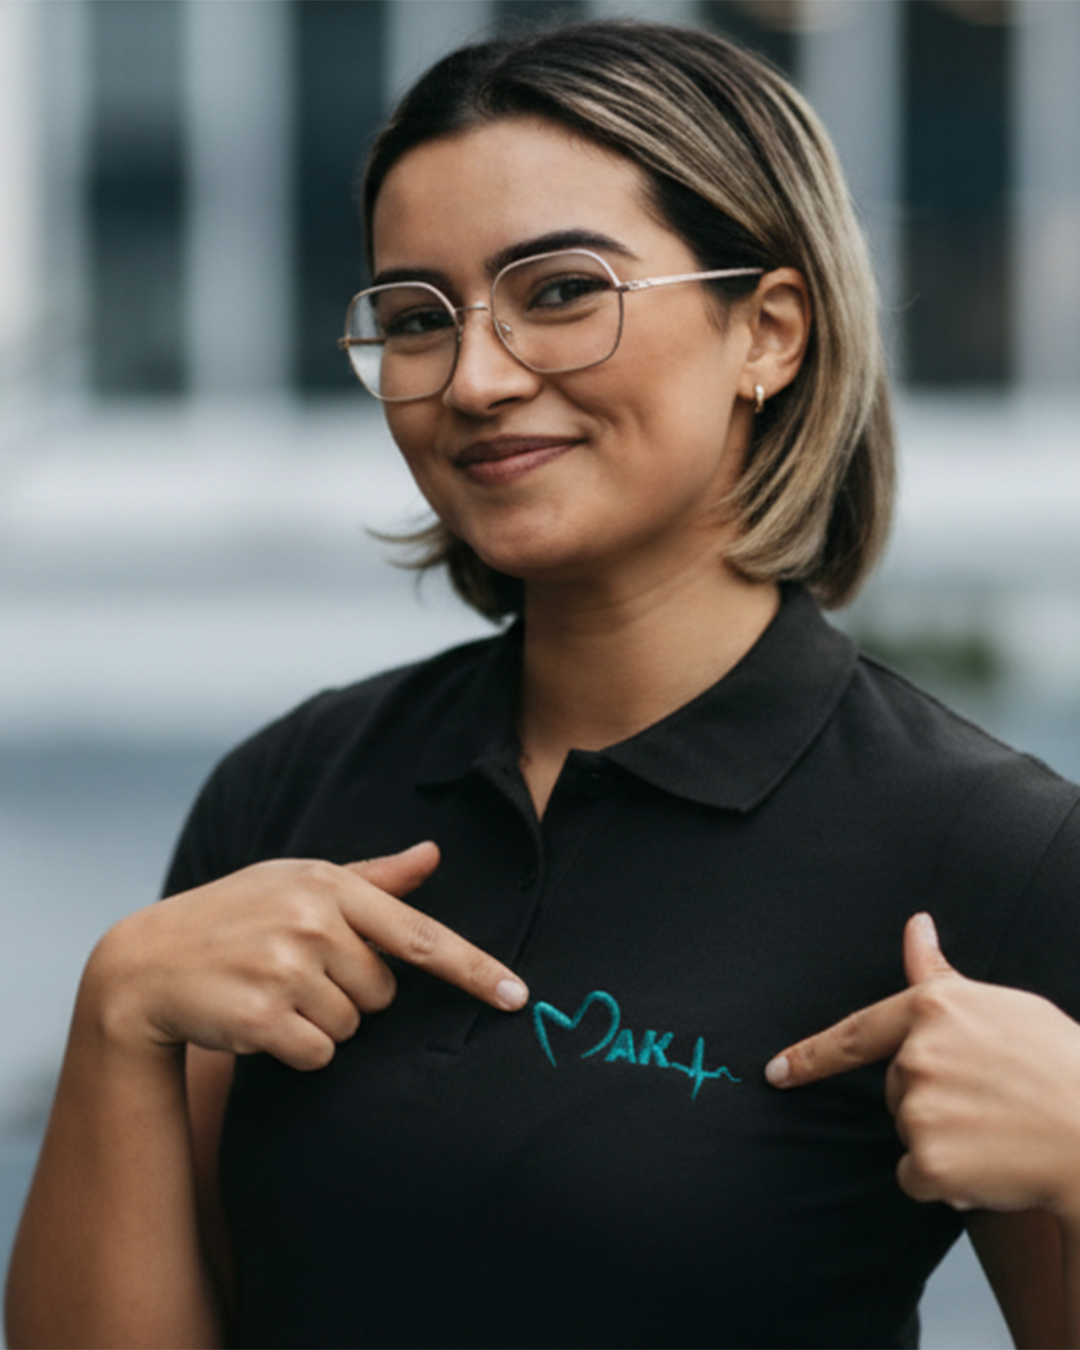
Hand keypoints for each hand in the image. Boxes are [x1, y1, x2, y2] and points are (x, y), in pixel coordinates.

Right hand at [83, 841, 528, 1071]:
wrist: (146, 962)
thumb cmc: (236, 916)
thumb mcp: (298, 882)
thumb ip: (372, 879)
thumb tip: (433, 854)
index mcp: (330, 885)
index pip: (420, 935)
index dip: (474, 969)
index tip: (519, 997)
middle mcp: (312, 922)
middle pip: (384, 992)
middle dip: (350, 991)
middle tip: (297, 970)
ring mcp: (284, 968)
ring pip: (352, 1026)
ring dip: (319, 1020)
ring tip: (272, 990)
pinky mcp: (261, 1017)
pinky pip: (319, 1052)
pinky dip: (297, 1048)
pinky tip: (259, 1020)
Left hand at [765, 913, 1079, 1217]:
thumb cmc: (1059, 1064)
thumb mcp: (1002, 1006)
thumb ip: (942, 975)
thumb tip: (916, 925)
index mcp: (933, 1008)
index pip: (856, 1032)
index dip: (811, 1055)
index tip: (775, 1072)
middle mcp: (916, 1054)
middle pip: (896, 1088)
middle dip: (932, 1099)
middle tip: (992, 1102)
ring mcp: (918, 1107)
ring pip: (909, 1132)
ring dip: (942, 1140)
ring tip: (999, 1131)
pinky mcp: (927, 1159)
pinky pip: (916, 1176)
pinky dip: (946, 1181)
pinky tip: (990, 1166)